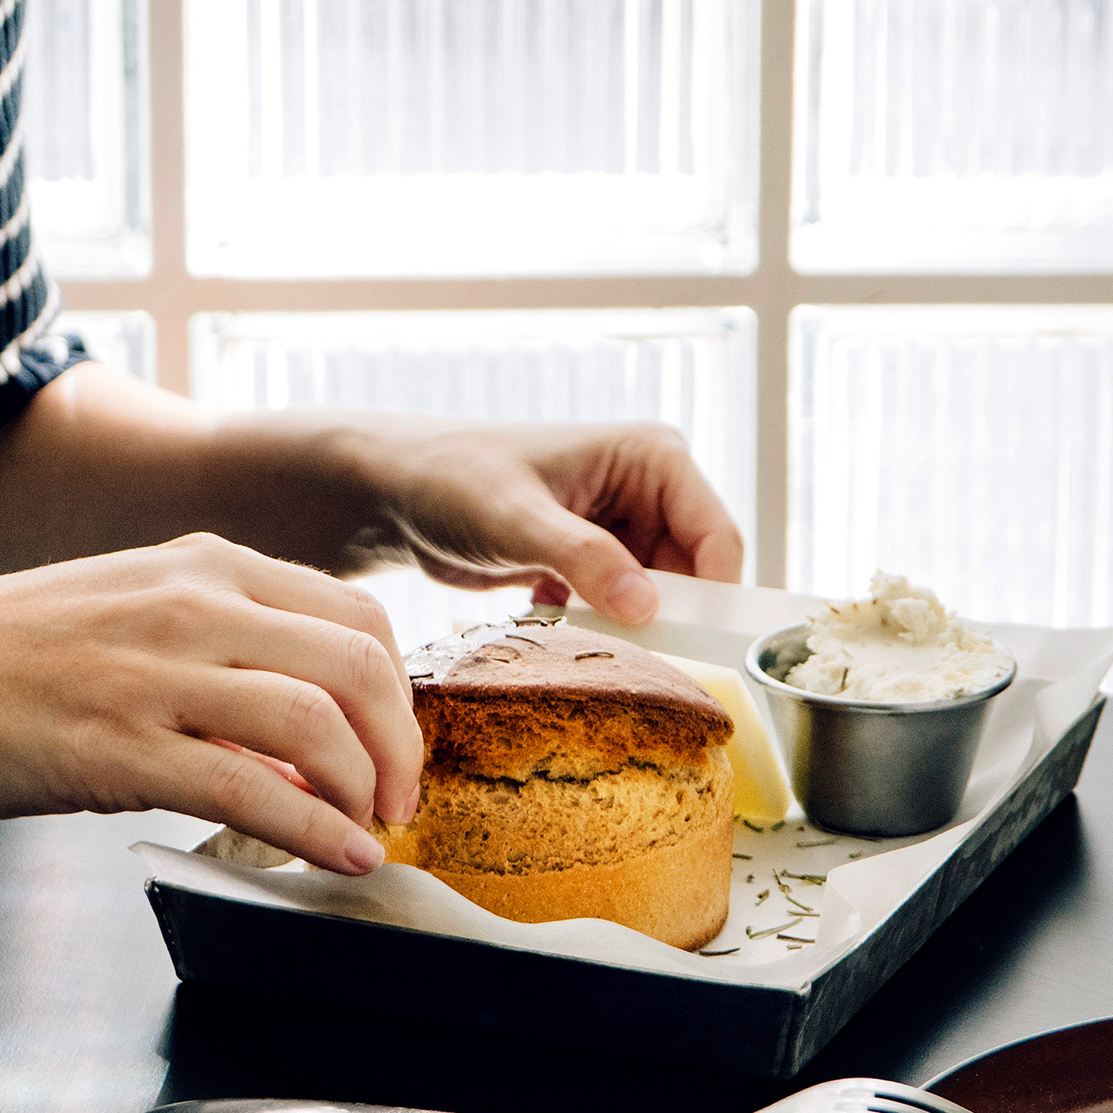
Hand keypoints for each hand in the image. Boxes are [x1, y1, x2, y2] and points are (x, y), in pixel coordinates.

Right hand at [0, 537, 422, 873]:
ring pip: (318, 724)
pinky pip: (252, 790)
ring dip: (365, 791)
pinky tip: (339, 857)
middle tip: (398, 800)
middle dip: (400, 745)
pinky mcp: (117, 746)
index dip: (398, 691)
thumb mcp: (129, 617)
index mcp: (205, 566)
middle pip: (360, 664)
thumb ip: (219, 654)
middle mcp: (192, 605)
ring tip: (368, 831)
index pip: (357, 615)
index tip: (395, 746)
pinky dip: (316, 832)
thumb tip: (304, 732)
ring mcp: (155, 674)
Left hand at [350, 421, 745, 624]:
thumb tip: (648, 607)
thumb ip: (585, 559)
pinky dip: (597, 624)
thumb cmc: (453, 480)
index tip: (695, 649)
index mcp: (653, 457)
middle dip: (669, 617)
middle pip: (695, 573)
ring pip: (659, 597)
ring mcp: (624, 528)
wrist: (395, 494)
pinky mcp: (596, 561)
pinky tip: (548, 613)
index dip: (713, 595)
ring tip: (576, 626)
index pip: (717, 536)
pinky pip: (623, 607)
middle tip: (629, 654)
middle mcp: (650, 489)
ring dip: (629, 625)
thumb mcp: (518, 519)